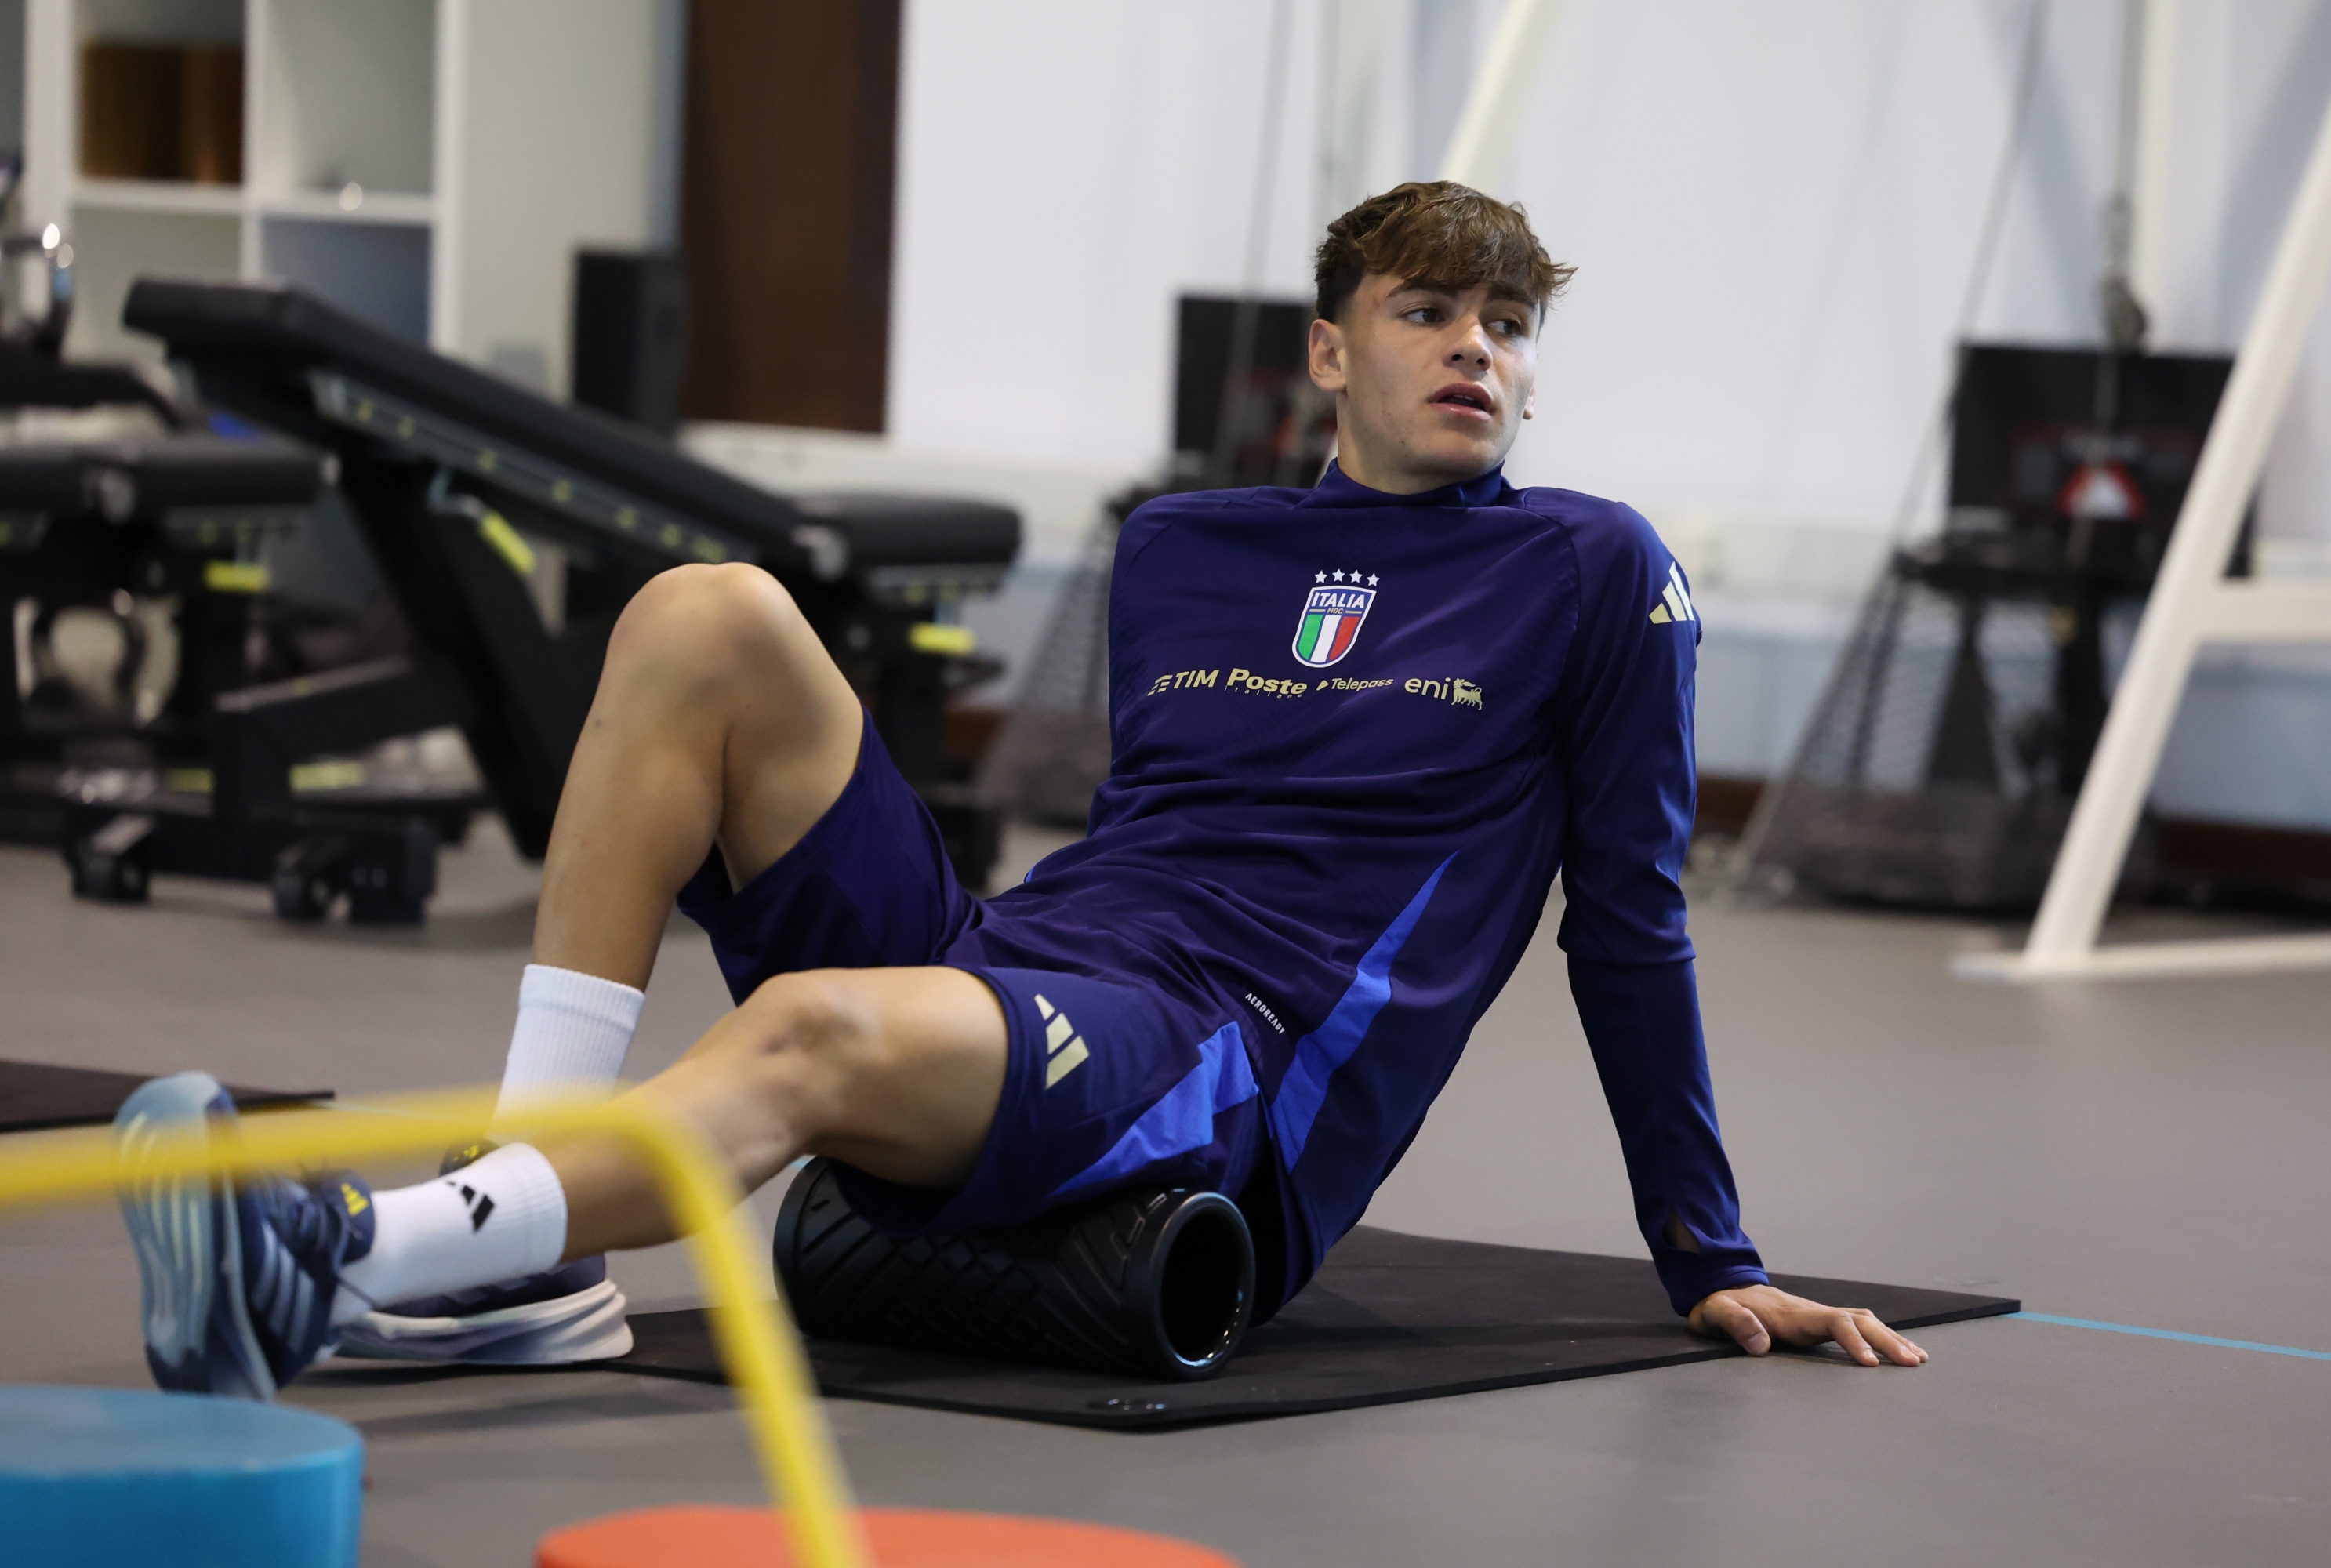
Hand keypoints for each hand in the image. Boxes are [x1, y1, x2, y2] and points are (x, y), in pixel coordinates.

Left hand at [1688, 1283, 1928, 1366]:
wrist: (1719, 1289)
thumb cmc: (1718, 1305)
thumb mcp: (1716, 1313)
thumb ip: (1736, 1324)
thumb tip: (1760, 1343)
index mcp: (1792, 1314)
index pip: (1834, 1323)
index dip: (1853, 1341)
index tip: (1870, 1364)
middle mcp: (1811, 1312)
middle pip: (1859, 1319)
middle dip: (1887, 1340)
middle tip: (1913, 1363)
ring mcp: (1817, 1316)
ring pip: (1863, 1321)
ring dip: (1890, 1338)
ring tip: (1918, 1359)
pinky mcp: (1818, 1323)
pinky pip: (1856, 1327)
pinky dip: (1879, 1337)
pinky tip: (1896, 1350)